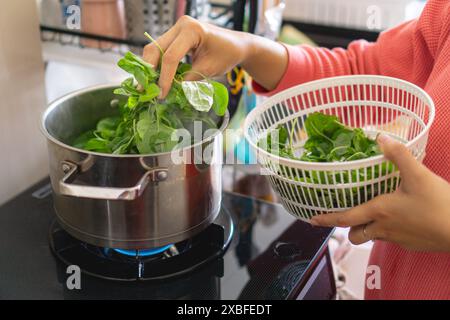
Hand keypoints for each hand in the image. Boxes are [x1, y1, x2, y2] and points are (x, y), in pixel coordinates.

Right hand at [143, 16, 286, 97]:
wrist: (236, 45)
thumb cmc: (227, 54)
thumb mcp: (209, 69)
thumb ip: (190, 79)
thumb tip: (171, 91)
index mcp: (191, 30)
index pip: (171, 56)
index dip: (165, 77)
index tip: (162, 94)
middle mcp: (181, 25)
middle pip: (155, 48)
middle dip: (149, 70)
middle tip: (145, 90)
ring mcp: (177, 29)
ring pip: (154, 48)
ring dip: (150, 68)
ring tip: (148, 86)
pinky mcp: (175, 36)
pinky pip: (161, 50)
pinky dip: (157, 65)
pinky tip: (156, 79)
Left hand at [310, 135, 449, 252]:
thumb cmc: (438, 204)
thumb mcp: (418, 175)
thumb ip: (398, 155)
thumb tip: (380, 137)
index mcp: (378, 211)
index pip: (344, 218)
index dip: (326, 219)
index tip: (312, 220)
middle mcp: (382, 228)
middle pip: (355, 234)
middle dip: (348, 228)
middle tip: (347, 216)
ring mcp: (396, 239)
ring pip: (372, 238)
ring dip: (367, 229)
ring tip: (372, 216)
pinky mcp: (410, 245)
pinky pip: (391, 239)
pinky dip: (387, 231)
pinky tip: (400, 219)